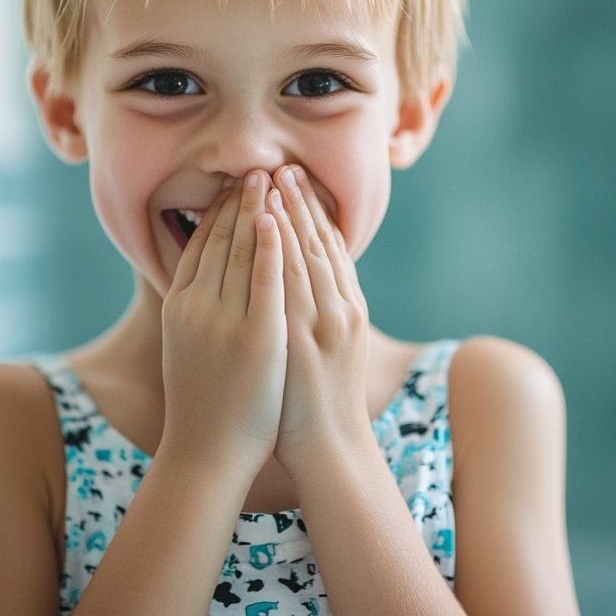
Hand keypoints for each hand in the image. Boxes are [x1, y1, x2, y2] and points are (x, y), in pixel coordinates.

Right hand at [160, 172, 287, 480]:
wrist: (207, 453)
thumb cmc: (203, 404)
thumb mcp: (187, 346)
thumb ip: (195, 309)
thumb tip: (204, 281)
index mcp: (179, 305)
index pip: (199, 244)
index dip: (217, 212)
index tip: (232, 186)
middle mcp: (197, 305)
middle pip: (221, 239)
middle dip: (239, 200)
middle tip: (255, 167)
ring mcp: (226, 320)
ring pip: (244, 250)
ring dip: (259, 209)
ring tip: (272, 177)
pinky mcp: (258, 336)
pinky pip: (267, 279)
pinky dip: (272, 244)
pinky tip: (279, 218)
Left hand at [266, 165, 372, 472]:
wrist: (330, 450)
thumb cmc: (321, 406)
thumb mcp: (333, 352)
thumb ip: (322, 315)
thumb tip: (303, 286)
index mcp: (350, 309)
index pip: (332, 250)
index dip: (316, 214)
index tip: (300, 183)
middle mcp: (340, 309)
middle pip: (319, 243)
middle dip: (301, 203)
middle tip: (286, 166)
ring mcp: (321, 322)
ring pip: (304, 254)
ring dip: (288, 213)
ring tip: (273, 179)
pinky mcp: (299, 337)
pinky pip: (286, 281)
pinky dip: (278, 247)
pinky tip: (266, 221)